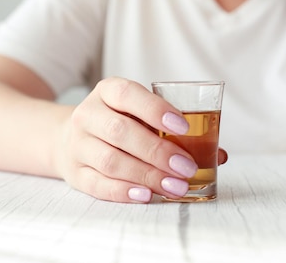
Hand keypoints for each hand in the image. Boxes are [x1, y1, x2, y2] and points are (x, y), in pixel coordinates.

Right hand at [54, 77, 207, 202]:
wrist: (69, 137)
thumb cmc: (118, 123)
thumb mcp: (138, 114)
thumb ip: (174, 129)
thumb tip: (216, 154)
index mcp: (106, 92)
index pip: (126, 94)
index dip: (155, 109)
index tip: (183, 126)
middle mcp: (88, 115)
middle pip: (120, 131)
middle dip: (157, 151)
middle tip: (186, 167)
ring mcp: (78, 145)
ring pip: (110, 161)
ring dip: (146, 175)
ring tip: (175, 186)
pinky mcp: (75, 173)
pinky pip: (98, 184)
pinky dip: (124, 191)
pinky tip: (147, 195)